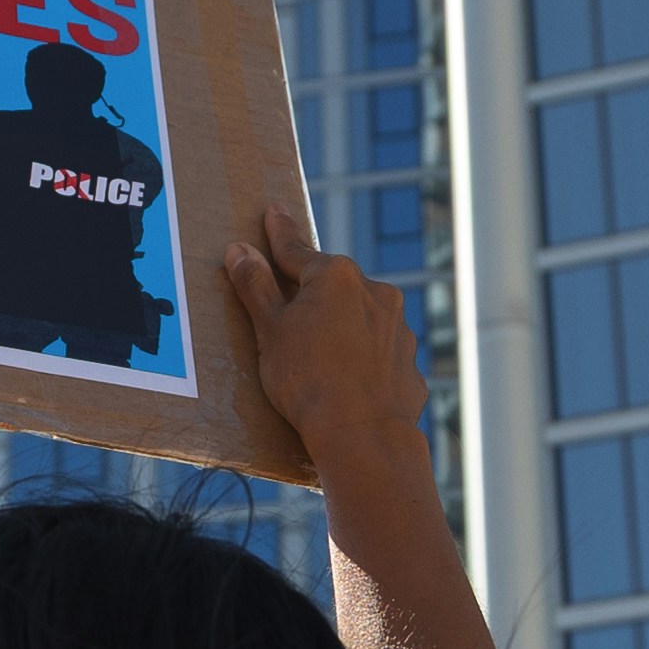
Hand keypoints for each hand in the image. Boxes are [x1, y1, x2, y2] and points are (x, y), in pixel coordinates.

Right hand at [218, 208, 426, 493]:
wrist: (362, 436)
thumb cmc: (308, 381)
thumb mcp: (270, 331)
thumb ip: (256, 287)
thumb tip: (240, 250)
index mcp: (335, 276)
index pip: (295, 250)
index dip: (278, 233)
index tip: (273, 212)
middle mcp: (375, 292)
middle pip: (331, 284)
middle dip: (310, 292)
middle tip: (287, 312)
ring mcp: (397, 327)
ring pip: (360, 317)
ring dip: (340, 326)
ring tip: (318, 360)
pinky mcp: (409, 362)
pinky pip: (378, 351)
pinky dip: (362, 358)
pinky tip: (346, 382)